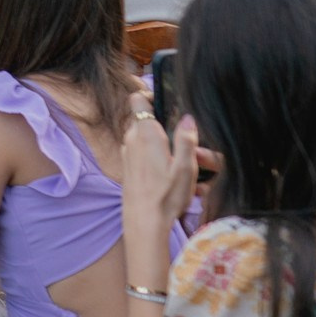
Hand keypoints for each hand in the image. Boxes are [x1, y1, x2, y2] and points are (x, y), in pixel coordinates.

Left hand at [120, 111, 202, 276]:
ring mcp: (127, 153)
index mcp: (145, 133)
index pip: (138, 100)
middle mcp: (131, 139)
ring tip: (184, 169)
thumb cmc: (166, 194)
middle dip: (166, 130)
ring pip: (146, 140)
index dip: (149, 96)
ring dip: (163, 148)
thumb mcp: (185, 167)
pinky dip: (156, 161)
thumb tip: (187, 118)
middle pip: (148, 122)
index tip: (165, 103)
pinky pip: (143, 155)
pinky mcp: (128, 166)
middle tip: (187, 148)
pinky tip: (172, 179)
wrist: (144, 220)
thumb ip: (186, 140)